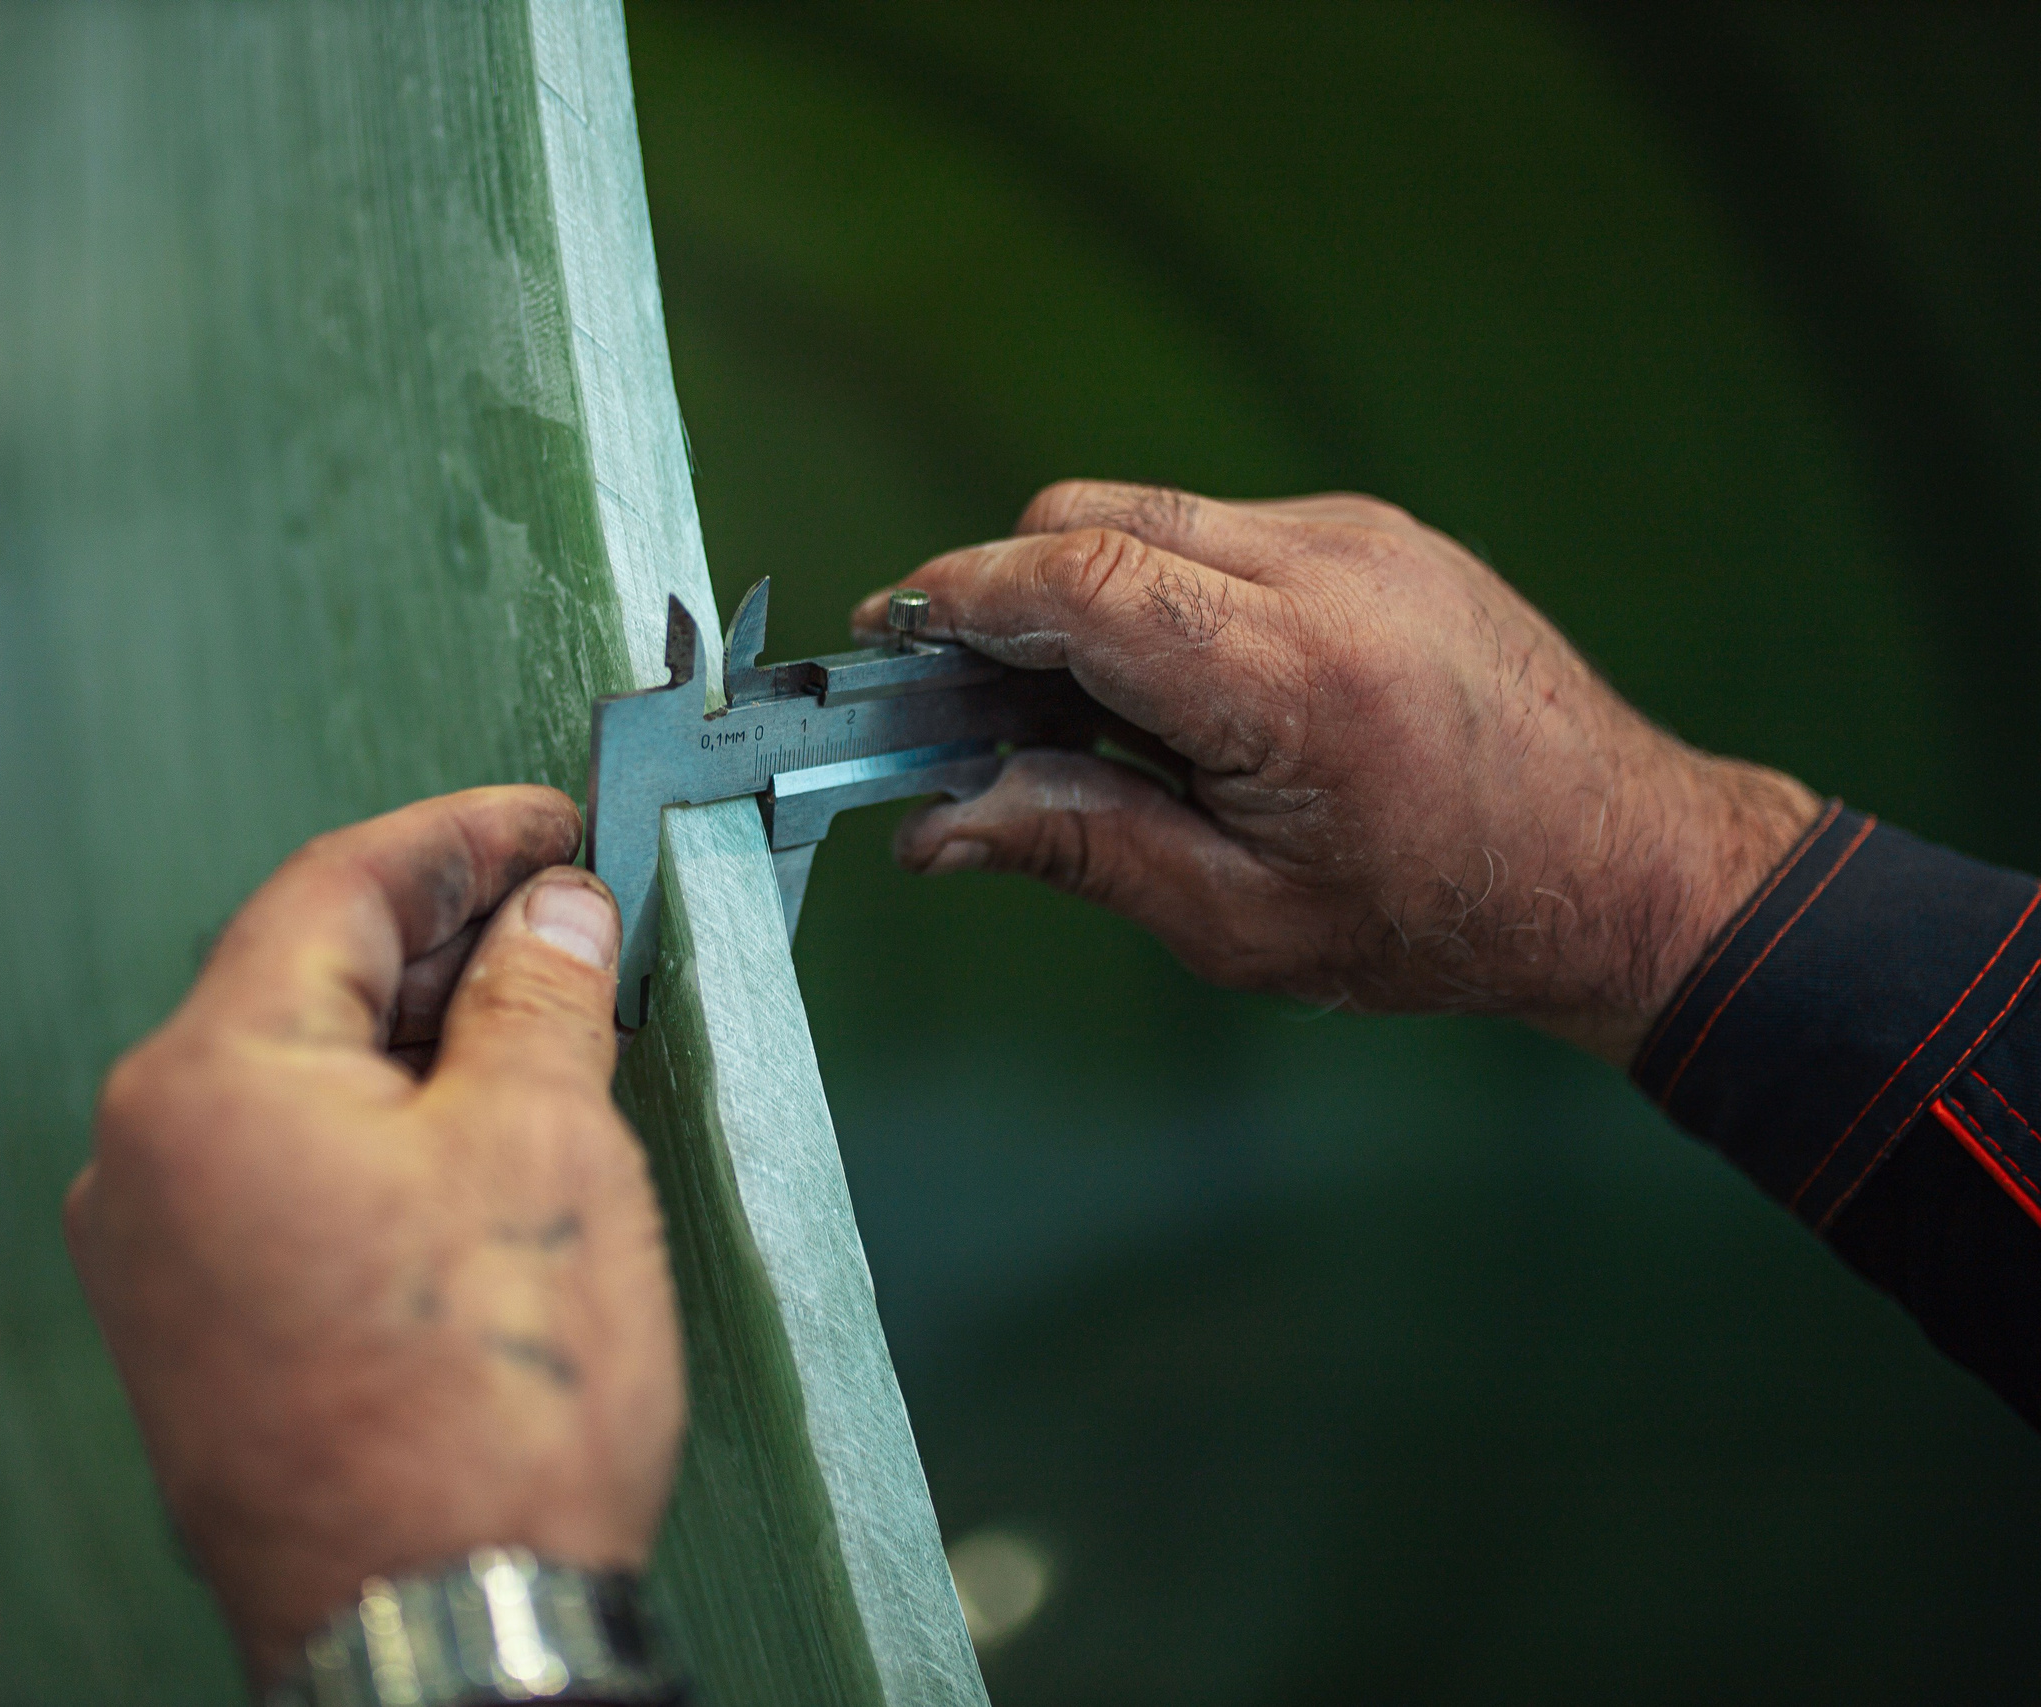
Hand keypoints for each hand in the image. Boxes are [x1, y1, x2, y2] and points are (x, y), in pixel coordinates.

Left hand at [64, 787, 682, 1688]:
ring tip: (553, 1027)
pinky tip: (482, 1136)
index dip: (462, 837)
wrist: (442, 1631)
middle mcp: (147, 1156)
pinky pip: (285, 1171)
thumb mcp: (547, 1147)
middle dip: (448, 938)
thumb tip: (551, 915)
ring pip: (298, 1078)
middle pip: (303, 977)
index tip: (553, 826)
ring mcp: (158, 1254)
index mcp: (208, 1080)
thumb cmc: (485, 1410)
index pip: (335, 887)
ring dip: (422, 1035)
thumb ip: (541, 996)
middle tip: (576, 919)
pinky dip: (383, 1127)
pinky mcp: (195, 1331)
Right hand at [853, 481, 1819, 1064]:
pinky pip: (1217, 527)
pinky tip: (1178, 691)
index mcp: (1291, 678)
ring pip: (1148, 512)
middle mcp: (1326, 570)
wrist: (1622, 865)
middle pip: (1092, 517)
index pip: (1077, 582)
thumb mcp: (1242, 925)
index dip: (958, 597)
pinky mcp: (1374, 530)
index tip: (889, 633)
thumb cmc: (1444, 917)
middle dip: (1005, 592)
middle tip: (969, 697)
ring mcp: (1358, 533)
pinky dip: (1159, 588)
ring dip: (1083, 590)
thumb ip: (1081, 851)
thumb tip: (938, 829)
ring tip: (1088, 712)